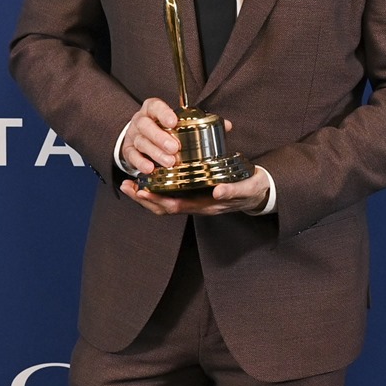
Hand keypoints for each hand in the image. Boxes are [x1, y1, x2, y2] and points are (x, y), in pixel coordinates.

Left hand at [120, 168, 269, 216]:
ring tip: (129, 183)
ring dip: (145, 195)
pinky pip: (170, 195)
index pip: (176, 206)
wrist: (258, 192)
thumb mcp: (246, 188)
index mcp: (205, 205)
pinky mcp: (193, 193)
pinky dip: (156, 189)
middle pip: (163, 207)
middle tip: (126, 185)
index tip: (142, 191)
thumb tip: (218, 192)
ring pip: (164, 203)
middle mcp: (196, 205)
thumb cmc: (252, 189)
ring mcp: (193, 201)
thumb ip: (234, 190)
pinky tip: (147, 178)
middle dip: (143, 199)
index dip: (157, 200)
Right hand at [121, 96, 232, 175]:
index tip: (173, 121)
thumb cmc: (166, 129)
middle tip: (174, 148)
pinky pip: (132, 156)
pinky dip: (140, 163)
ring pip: (141, 142)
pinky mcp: (128, 151)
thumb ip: (202, 123)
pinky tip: (150, 169)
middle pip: (146, 125)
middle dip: (160, 137)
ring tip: (169, 162)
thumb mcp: (181, 123)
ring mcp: (133, 135)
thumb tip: (227, 125)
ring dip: (155, 152)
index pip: (155, 106)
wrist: (140, 138)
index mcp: (153, 109)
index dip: (163, 112)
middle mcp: (140, 120)